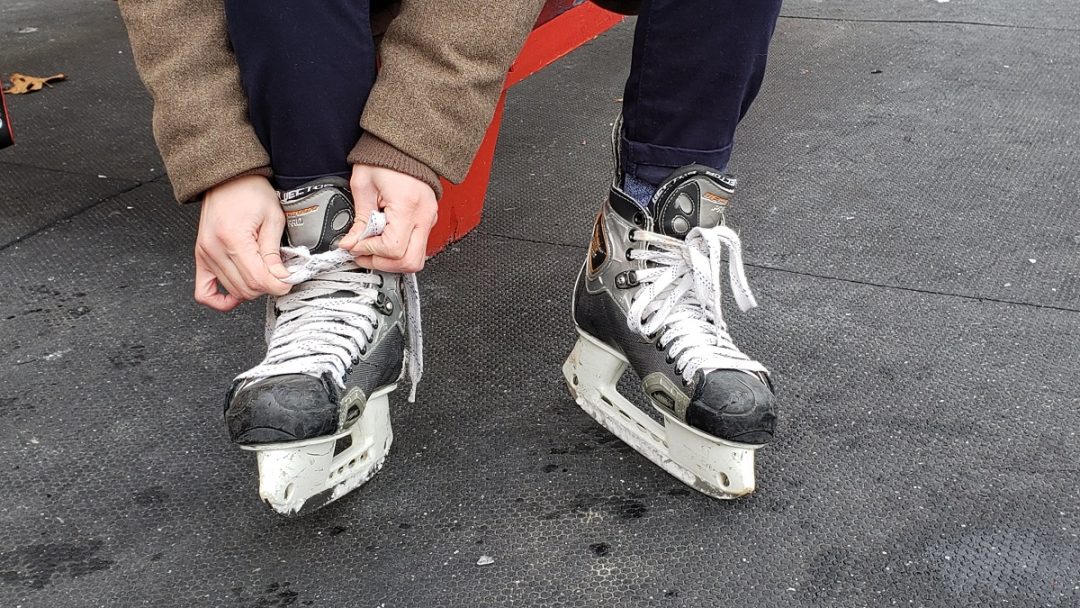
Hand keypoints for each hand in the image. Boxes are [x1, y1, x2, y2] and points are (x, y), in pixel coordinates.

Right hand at [194, 174, 291, 311]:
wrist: (228, 179)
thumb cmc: (250, 191)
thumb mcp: (273, 218)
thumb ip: (275, 252)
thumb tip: (282, 278)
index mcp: (234, 238)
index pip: (258, 280)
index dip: (278, 285)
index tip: (289, 281)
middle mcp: (215, 249)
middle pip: (246, 289)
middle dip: (267, 287)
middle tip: (279, 275)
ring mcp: (205, 254)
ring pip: (233, 291)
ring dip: (251, 290)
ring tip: (263, 274)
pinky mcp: (201, 257)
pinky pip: (204, 291)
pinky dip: (220, 300)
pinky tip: (235, 296)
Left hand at [339, 165, 437, 272]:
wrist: (404, 146)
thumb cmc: (385, 159)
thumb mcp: (363, 187)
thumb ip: (358, 220)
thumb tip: (350, 244)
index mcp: (407, 206)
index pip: (392, 248)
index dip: (370, 251)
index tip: (356, 245)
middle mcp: (424, 216)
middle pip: (410, 261)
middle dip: (383, 264)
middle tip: (364, 255)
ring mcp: (429, 219)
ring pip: (415, 258)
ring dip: (391, 260)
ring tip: (372, 247)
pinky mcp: (428, 220)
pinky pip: (415, 246)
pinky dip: (398, 249)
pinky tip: (383, 238)